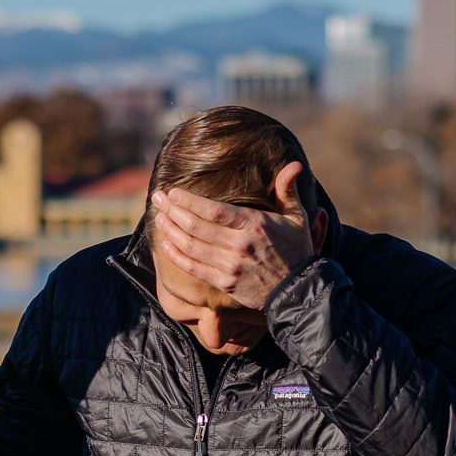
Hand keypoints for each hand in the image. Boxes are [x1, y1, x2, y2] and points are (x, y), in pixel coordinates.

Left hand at [150, 161, 314, 309]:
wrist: (298, 291)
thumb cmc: (297, 250)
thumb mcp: (297, 218)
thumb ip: (288, 190)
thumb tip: (294, 164)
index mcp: (254, 225)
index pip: (214, 210)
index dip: (189, 201)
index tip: (173, 192)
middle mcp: (239, 245)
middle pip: (196, 226)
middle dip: (172, 210)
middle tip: (157, 198)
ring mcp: (230, 266)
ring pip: (191, 246)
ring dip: (171, 230)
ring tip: (158, 217)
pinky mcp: (225, 283)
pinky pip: (193, 268)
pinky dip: (176, 255)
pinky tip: (165, 244)